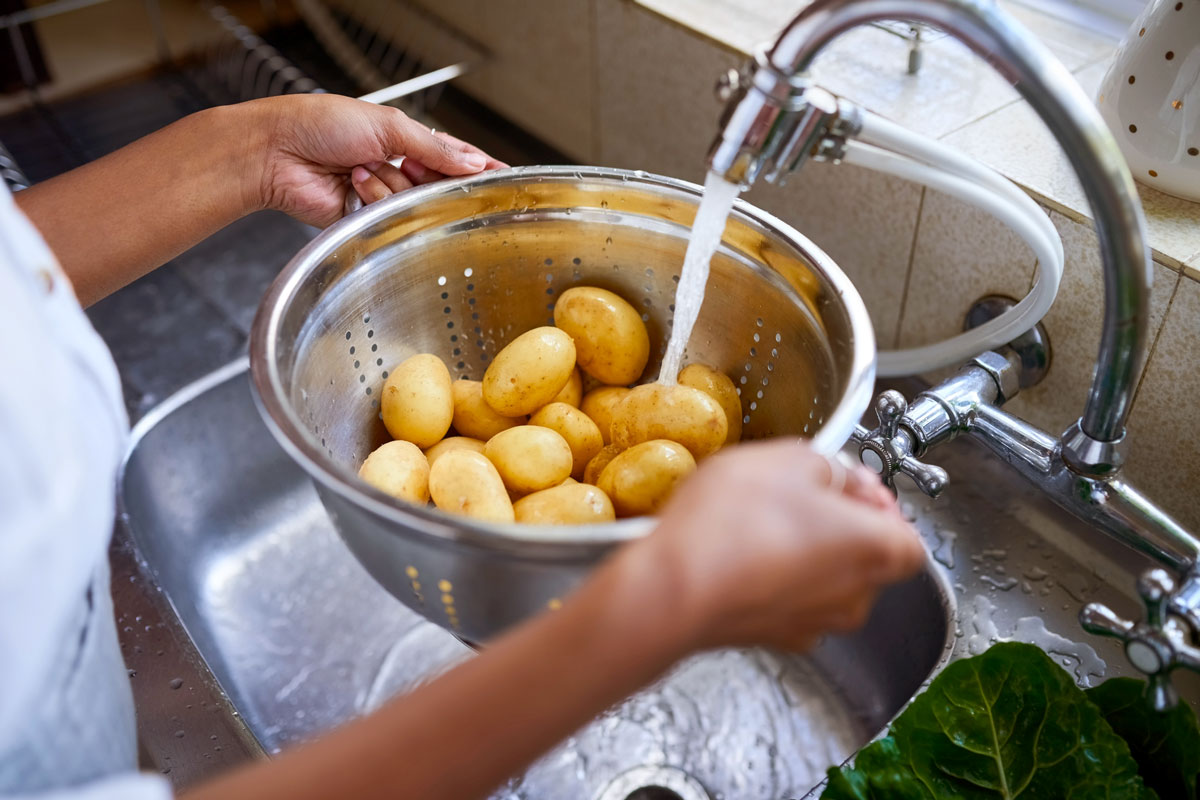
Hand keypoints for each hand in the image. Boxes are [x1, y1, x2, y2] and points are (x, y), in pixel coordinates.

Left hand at [249, 94, 505, 226]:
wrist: (277, 152)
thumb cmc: (320, 124)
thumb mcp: (387, 125)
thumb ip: (434, 147)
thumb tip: (470, 163)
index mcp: (403, 138)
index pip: (452, 155)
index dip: (477, 167)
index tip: (504, 177)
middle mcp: (394, 167)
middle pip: (435, 184)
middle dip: (424, 176)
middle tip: (407, 165)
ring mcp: (380, 193)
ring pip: (411, 201)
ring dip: (388, 184)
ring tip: (361, 168)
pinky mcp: (364, 218)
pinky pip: (386, 215)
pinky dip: (372, 198)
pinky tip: (352, 184)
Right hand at [625, 439, 924, 652]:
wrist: (673, 589)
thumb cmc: (734, 524)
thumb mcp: (788, 459)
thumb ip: (829, 466)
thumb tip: (837, 478)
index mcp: (875, 549)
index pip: (910, 537)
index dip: (882, 506)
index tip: (848, 483)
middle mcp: (854, 597)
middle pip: (868, 560)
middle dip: (841, 525)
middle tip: (799, 494)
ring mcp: (812, 624)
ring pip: (826, 583)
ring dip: (805, 553)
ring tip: (760, 520)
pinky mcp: (772, 638)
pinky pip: (787, 601)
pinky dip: (774, 578)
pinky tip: (739, 551)